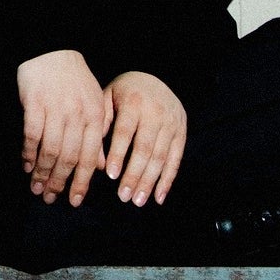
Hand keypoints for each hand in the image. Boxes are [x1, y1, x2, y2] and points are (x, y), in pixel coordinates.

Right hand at [18, 49, 112, 207]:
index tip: (75, 201)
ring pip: (50, 150)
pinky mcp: (35, 103)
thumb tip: (102, 167)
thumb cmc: (74, 79)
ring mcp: (56, 109)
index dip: (82, 182)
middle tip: (50, 199)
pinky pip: (32, 135)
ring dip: (42, 173)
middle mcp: (78, 115)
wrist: (53, 50)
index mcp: (95, 117)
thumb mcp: (94, 103)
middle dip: (60, 182)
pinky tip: (26, 165)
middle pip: (70, 158)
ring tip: (36, 188)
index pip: (91, 157)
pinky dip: (28, 153)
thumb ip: (97, 135)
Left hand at [103, 71, 187, 207]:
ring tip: (138, 201)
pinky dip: (168, 180)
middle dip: (134, 175)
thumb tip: (96, 157)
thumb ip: (101, 123)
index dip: (118, 154)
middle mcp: (156, 113)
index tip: (110, 175)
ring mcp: (172, 123)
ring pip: (161, 157)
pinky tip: (159, 196)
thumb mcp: (108, 97)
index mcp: (134, 102)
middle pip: (145, 149)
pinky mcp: (182, 132)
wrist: (155, 77)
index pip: (125, 132)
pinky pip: (176, 159)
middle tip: (124, 197)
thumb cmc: (124, 93)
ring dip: (149, 182)